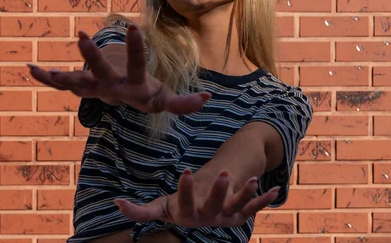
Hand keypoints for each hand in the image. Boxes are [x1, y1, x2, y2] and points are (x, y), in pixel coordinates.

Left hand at [27, 24, 209, 114]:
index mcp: (134, 89)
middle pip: (102, 74)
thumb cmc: (147, 95)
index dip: (135, 49)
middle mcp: (112, 91)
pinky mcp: (81, 86)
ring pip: (76, 82)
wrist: (125, 101)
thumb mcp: (164, 99)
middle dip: (93, 57)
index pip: (137, 67)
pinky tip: (29, 68)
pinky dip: (45, 78)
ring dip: (59, 75)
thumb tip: (207, 99)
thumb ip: (182, 104)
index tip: (133, 27)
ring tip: (40, 69)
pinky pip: (62, 84)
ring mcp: (94, 89)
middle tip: (82, 37)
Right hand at [114, 169, 279, 227]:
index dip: (185, 190)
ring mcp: (226, 216)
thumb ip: (140, 211)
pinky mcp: (240, 213)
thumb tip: (116, 203)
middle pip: (213, 207)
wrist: (201, 214)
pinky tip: (275, 188)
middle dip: (218, 192)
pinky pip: (254, 207)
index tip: (185, 172)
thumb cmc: (179, 207)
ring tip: (253, 181)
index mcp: (188, 215)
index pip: (185, 203)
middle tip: (222, 174)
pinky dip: (264, 199)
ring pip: (236, 207)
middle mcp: (209, 218)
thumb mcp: (161, 207)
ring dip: (245, 195)